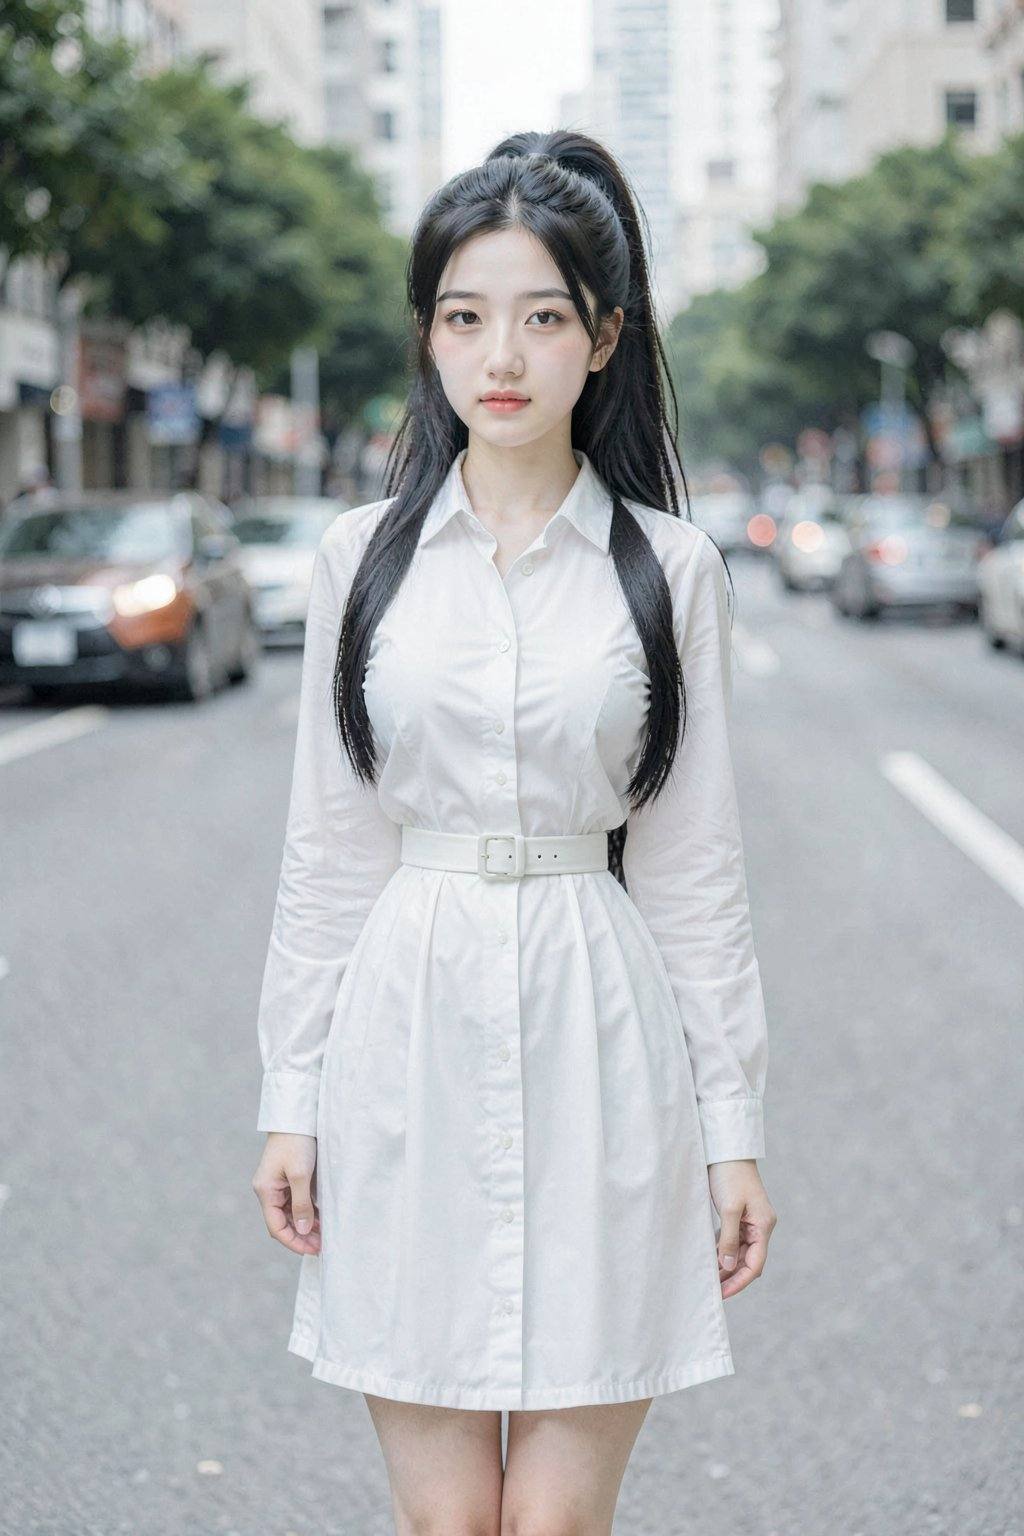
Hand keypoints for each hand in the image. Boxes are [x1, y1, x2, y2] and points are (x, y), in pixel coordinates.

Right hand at [252, 1132, 320, 1255]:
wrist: (297, 1117)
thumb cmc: (296, 1142)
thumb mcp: (301, 1175)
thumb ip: (301, 1205)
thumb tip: (302, 1231)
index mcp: (265, 1191)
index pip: (276, 1227)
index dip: (293, 1242)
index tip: (312, 1250)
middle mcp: (268, 1191)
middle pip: (283, 1223)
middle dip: (301, 1236)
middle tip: (321, 1246)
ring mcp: (277, 1185)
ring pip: (290, 1214)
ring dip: (305, 1226)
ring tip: (324, 1235)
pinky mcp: (287, 1179)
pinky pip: (295, 1202)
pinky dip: (307, 1212)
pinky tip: (321, 1219)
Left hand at [707, 1159, 776, 1298]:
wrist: (726, 1149)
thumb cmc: (729, 1175)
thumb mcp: (728, 1208)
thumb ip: (729, 1239)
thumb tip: (729, 1266)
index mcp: (763, 1225)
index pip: (755, 1264)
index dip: (739, 1281)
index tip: (722, 1294)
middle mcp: (760, 1226)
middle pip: (748, 1261)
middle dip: (732, 1277)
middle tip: (713, 1291)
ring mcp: (749, 1221)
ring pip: (740, 1252)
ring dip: (726, 1266)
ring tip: (709, 1279)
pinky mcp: (738, 1215)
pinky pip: (732, 1240)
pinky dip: (723, 1251)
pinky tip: (710, 1260)